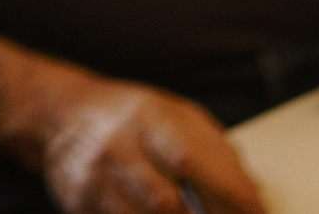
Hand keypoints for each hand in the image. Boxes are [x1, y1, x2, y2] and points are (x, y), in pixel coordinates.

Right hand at [0, 39, 264, 213]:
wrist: (61, 115)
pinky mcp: (77, 205)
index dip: (230, 194)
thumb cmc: (133, 119)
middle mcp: (114, 146)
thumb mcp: (176, 116)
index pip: (192, 159)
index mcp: (147, 116)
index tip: (257, 213)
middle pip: (165, 203)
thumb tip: (253, 197)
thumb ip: (216, 152)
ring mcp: (91, 180)